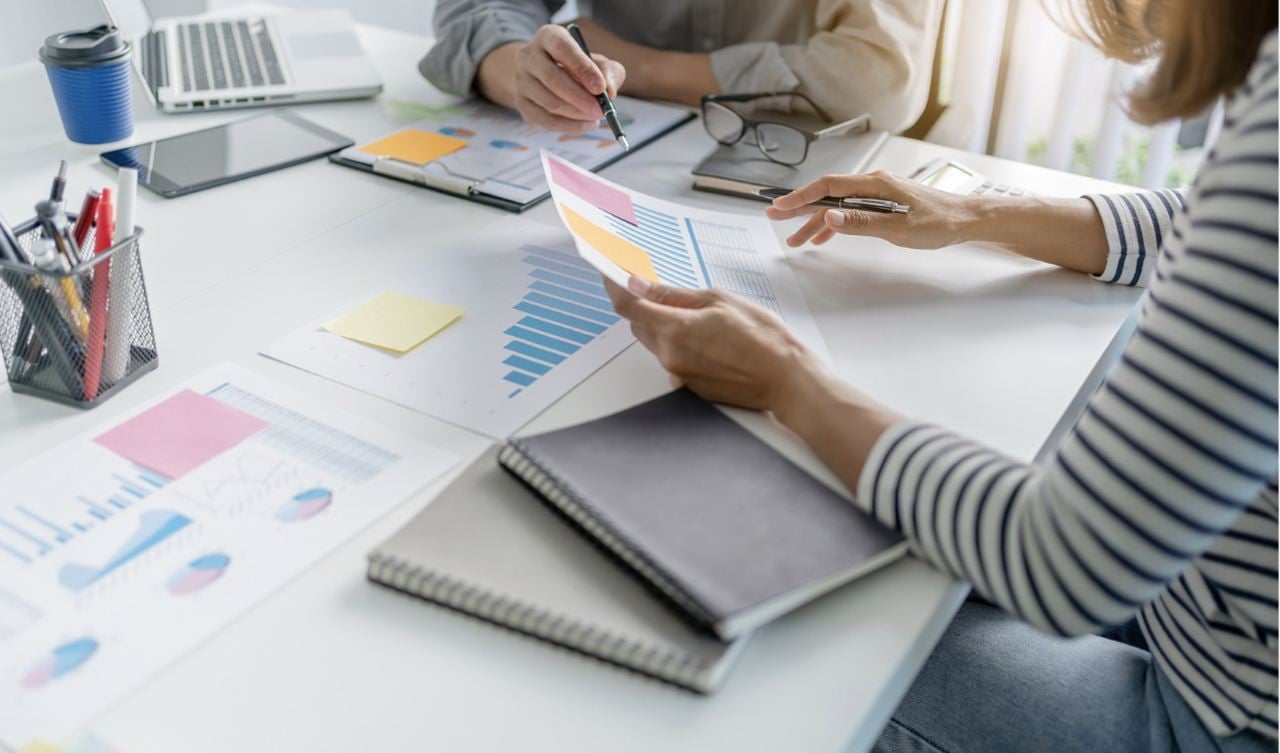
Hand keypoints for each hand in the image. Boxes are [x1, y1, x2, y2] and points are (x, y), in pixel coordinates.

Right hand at [477, 26, 624, 133]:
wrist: (546, 75)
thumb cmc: (577, 66)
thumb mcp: (597, 61)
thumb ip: (609, 71)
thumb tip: (609, 92)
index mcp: (548, 36)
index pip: (562, 48)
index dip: (582, 68)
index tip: (600, 88)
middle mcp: (529, 56)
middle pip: (552, 78)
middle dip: (580, 98)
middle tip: (601, 110)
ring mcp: (521, 81)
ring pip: (549, 103)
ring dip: (577, 114)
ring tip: (596, 117)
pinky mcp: (521, 103)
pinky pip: (546, 121)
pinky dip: (570, 126)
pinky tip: (586, 124)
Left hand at [603, 276, 823, 412]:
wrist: (786, 379)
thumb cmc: (763, 339)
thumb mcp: (719, 301)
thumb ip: (675, 296)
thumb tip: (642, 286)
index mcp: (675, 329)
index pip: (628, 306)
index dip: (614, 286)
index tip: (609, 273)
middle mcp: (670, 355)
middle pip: (639, 325)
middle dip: (644, 305)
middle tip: (661, 290)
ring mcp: (678, 374)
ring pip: (656, 342)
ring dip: (665, 325)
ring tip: (701, 318)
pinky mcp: (688, 387)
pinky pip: (673, 359)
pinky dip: (681, 345)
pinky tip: (710, 341)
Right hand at [765, 171, 977, 249]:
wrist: (965, 220)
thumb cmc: (939, 221)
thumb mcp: (898, 226)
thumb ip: (861, 222)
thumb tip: (830, 219)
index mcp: (875, 184)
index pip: (828, 187)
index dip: (800, 197)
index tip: (780, 206)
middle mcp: (873, 184)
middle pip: (827, 195)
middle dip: (799, 208)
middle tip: (775, 218)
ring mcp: (877, 193)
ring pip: (836, 206)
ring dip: (814, 221)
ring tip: (795, 239)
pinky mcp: (882, 204)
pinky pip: (849, 211)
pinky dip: (833, 223)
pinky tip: (824, 236)